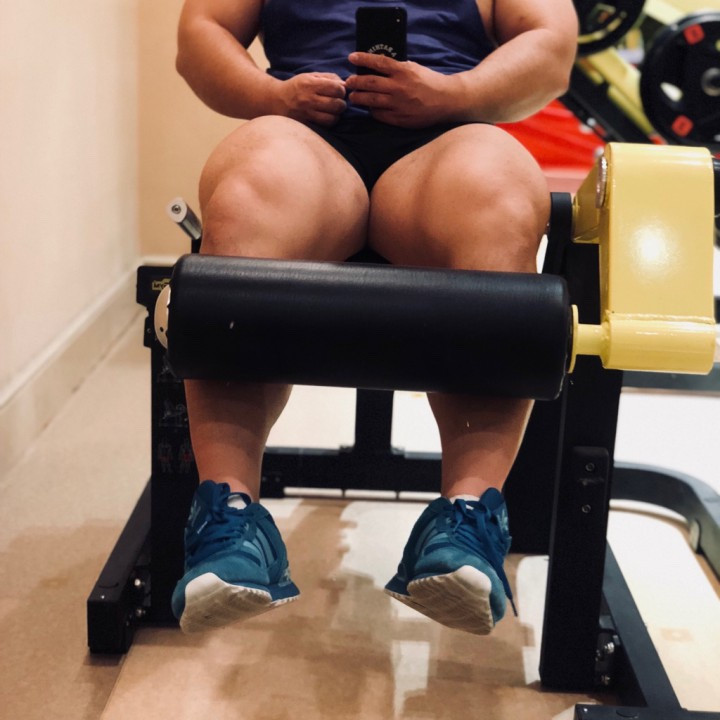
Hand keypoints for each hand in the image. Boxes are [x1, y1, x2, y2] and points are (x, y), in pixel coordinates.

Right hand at [275, 72, 346, 125]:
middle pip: (336, 104)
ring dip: (337, 115)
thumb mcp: (310, 76)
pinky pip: (324, 126)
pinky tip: (327, 117)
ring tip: (334, 111)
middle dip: (341, 103)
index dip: (342, 90)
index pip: (336, 88)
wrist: (277, 100)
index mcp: (310, 84)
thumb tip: (345, 84)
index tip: (339, 91)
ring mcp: (306, 113)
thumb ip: (328, 78)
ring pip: (332, 118)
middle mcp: (308, 99)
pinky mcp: (305, 124)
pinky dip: (329, 122)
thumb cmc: (297, 87)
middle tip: (338, 102)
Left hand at [346, 53, 461, 127]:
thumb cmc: (430, 82)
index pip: (378, 62)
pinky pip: (379, 115)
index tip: (351, 58)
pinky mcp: (400, 119)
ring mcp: (398, 104)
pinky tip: (368, 109)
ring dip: (359, 98)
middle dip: (355, 82)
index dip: (363, 59)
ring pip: (371, 101)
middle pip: (370, 83)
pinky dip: (372, 111)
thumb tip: (378, 66)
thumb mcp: (414, 68)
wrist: (446, 100)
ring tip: (353, 97)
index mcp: (403, 71)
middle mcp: (399, 87)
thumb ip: (397, 68)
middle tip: (348, 82)